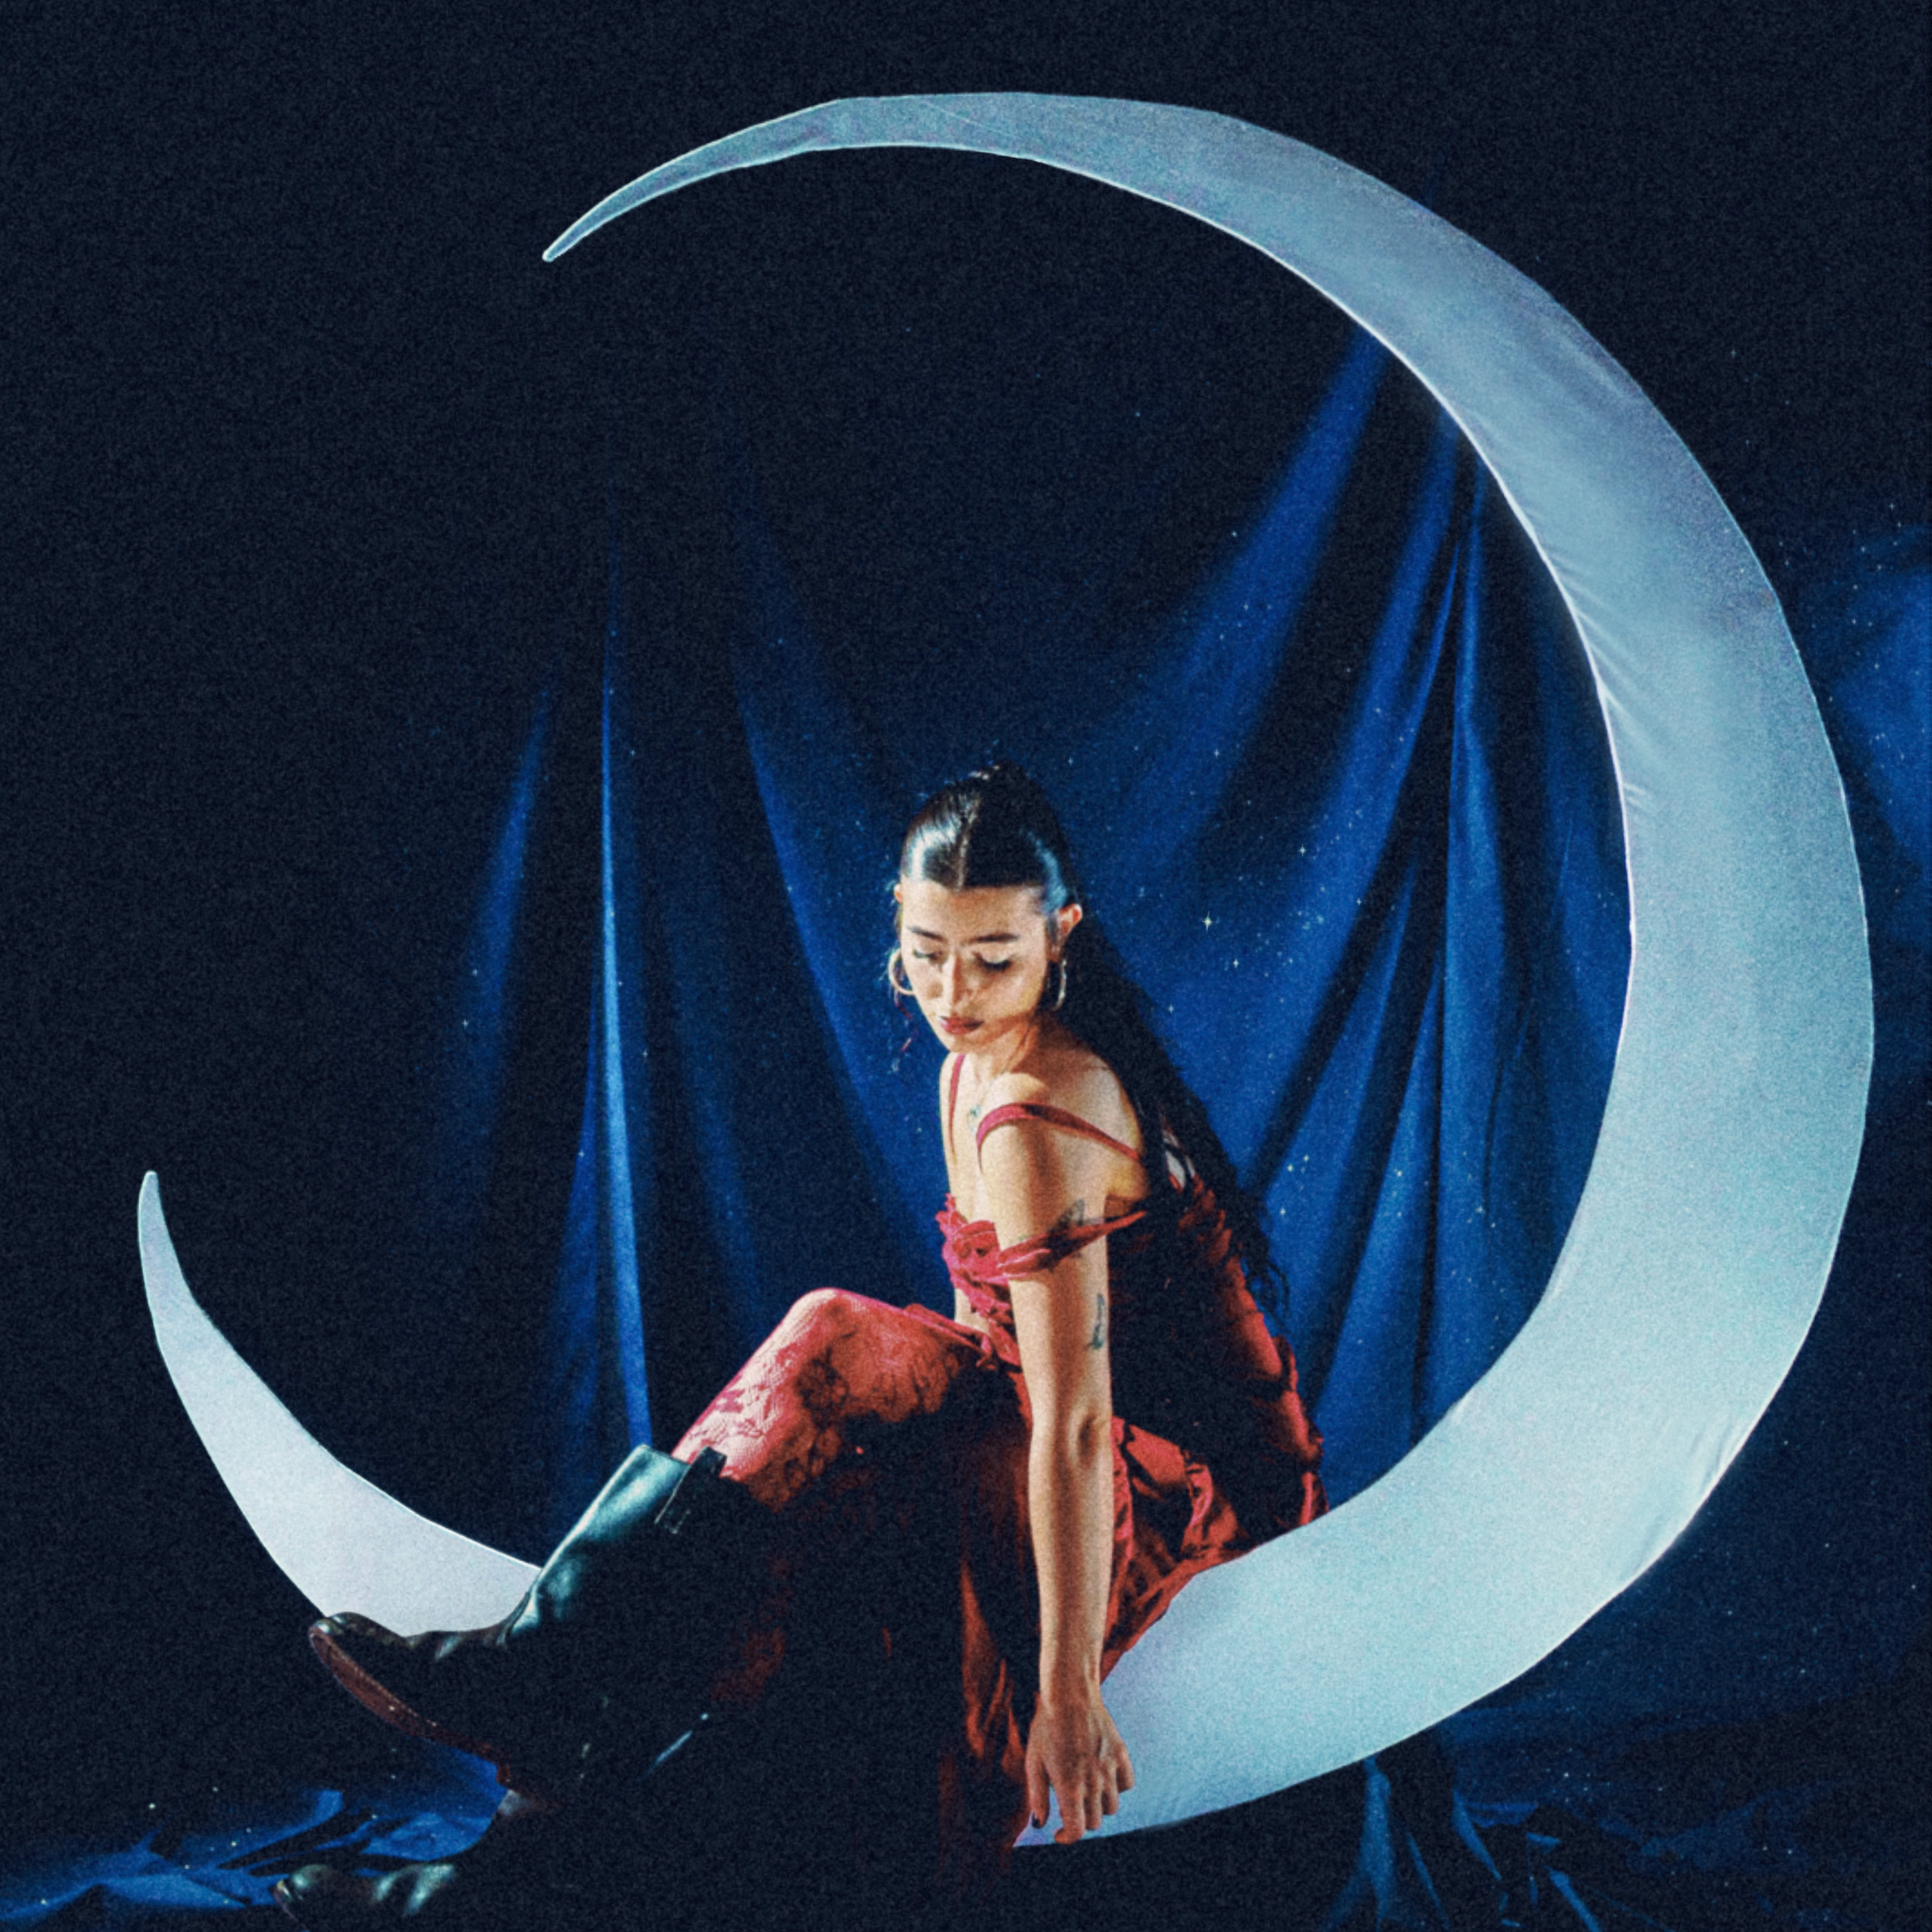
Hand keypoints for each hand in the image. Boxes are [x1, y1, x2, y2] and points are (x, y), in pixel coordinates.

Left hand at [1025, 1686, 1134, 1843]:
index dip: (1067, 1837)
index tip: (1059, 1833)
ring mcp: (1109, 1768)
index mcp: (1069, 1786)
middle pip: (1094, 1822)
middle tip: (1069, 1804)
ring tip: (1085, 1790)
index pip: (1077, 1830)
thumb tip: (1040, 1822)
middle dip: (1080, 1820)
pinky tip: (1103, 1778)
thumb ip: (1037, 1796)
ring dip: (1098, 1806)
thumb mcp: (1033, 1762)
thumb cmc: (1046, 1727)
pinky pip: (1126, 1785)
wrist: (1070, 1695)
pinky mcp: (1121, 1754)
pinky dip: (1117, 1788)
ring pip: (1111, 1807)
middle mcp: (1093, 1782)